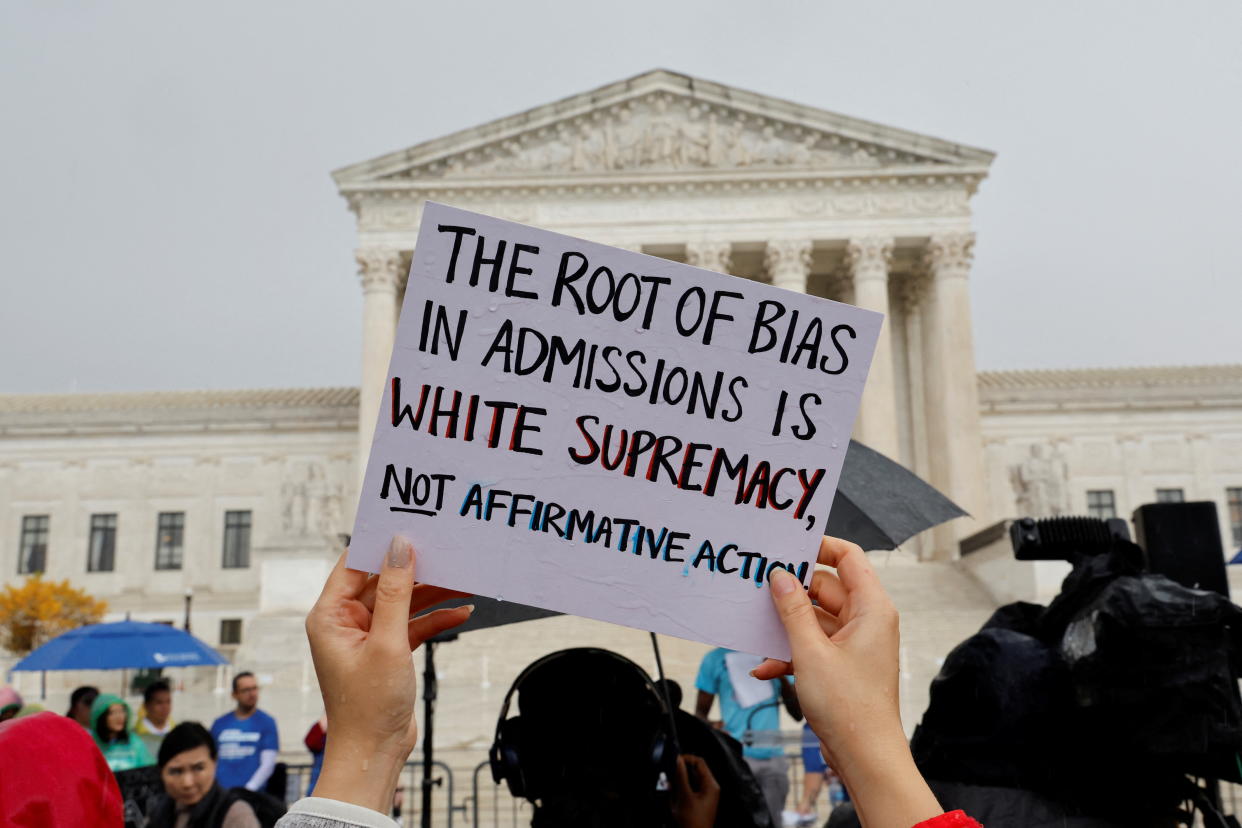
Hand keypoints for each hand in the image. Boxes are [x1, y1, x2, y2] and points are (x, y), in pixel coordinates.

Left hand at [306, 536, 471, 813]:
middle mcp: (346, 621)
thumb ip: (395, 592)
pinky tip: (462, 610)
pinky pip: (414, 623)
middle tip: (445, 547)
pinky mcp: (388, 650)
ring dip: (433, 592)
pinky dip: (436, 617)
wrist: (374, 754)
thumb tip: (399, 548)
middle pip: (383, 579)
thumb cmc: (368, 706)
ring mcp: (368, 635)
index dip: (380, 544)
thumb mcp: (387, 643)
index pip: (354, 564)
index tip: (410, 524)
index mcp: (330, 615)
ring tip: (465, 578)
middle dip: (416, 567)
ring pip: (403, 600)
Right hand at [672, 754, 718, 827]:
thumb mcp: (685, 796)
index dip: (686, 758)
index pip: (699, 762)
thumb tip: (678, 761)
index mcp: (711, 785)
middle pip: (694, 771)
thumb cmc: (694, 822)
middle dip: (681, 773)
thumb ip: (681, 777)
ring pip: (689, 781)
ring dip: (679, 783)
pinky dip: (680, 791)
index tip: (675, 760)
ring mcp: (704, 795)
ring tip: (672, 789)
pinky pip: (688, 790)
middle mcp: (709, 788)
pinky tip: (674, 797)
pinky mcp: (698, 802)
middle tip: (670, 776)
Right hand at [755, 536, 940, 827]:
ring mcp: (854, 644)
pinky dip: (790, 653)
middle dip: (791, 591)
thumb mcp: (811, 652)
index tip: (787, 546)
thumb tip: (780, 575)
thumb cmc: (849, 706)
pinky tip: (764, 669)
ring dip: (786, 628)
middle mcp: (866, 621)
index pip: (848, 557)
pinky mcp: (841, 665)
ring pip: (814, 618)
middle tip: (757, 587)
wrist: (865, 757)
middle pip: (825, 587)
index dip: (819, 546)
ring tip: (755, 629)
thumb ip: (793, 610)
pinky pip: (812, 645)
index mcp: (871, 608)